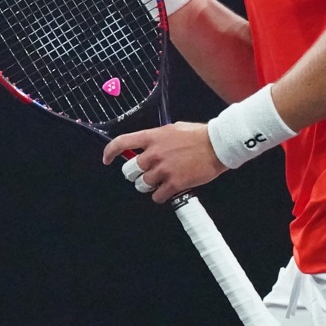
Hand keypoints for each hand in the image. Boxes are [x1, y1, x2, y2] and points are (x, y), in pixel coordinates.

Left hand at [103, 122, 226, 203]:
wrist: (218, 145)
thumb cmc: (199, 135)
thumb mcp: (174, 129)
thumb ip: (159, 138)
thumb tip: (151, 146)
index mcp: (152, 137)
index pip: (122, 143)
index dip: (110, 152)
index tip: (107, 160)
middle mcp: (154, 153)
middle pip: (129, 171)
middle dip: (136, 175)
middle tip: (146, 175)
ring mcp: (163, 169)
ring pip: (142, 185)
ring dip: (149, 186)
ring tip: (161, 182)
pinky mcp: (174, 183)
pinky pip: (157, 197)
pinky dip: (161, 196)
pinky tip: (169, 191)